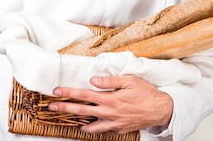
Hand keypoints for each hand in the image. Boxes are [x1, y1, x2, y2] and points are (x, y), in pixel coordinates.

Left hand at [49, 75, 172, 135]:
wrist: (161, 110)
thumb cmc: (146, 93)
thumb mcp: (129, 80)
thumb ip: (110, 81)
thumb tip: (94, 80)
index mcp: (110, 99)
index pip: (84, 95)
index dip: (69, 93)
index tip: (56, 91)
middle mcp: (109, 113)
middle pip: (82, 111)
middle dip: (65, 108)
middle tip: (51, 107)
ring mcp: (113, 124)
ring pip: (90, 127)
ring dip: (78, 123)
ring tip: (69, 120)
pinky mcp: (118, 130)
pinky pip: (102, 132)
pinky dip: (94, 130)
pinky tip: (89, 126)